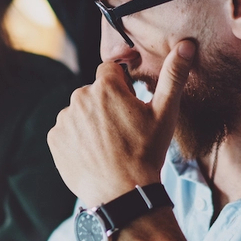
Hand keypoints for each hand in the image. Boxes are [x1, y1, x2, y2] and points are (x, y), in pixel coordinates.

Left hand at [47, 40, 194, 206]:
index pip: (111, 70)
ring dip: (92, 121)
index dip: (123, 85)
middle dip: (107, 103)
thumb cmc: (146, 152)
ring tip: (110, 144)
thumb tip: (186, 45)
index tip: (132, 103)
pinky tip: (95, 153)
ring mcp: (64, 120)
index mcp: (105, 86)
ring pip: (80, 112)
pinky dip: (78, 138)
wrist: (122, 195)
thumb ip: (173, 75)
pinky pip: (67, 131)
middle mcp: (79, 98)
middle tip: (124, 129)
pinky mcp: (55, 140)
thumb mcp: (165, 113)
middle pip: (95, 91)